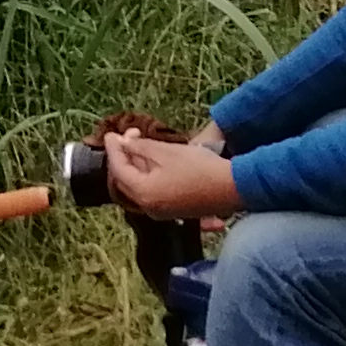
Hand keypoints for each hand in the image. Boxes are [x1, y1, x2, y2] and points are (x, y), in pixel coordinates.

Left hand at [103, 126, 243, 220]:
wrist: (233, 188)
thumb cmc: (198, 168)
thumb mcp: (165, 152)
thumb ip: (139, 147)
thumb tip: (123, 144)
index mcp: (143, 193)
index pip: (118, 169)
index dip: (114, 149)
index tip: (112, 133)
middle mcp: (148, 208)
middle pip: (127, 180)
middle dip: (125, 157)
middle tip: (130, 135)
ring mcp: (162, 211)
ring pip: (141, 185)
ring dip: (139, 165)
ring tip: (143, 144)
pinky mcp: (175, 211)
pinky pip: (154, 191)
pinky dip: (151, 175)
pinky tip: (158, 160)